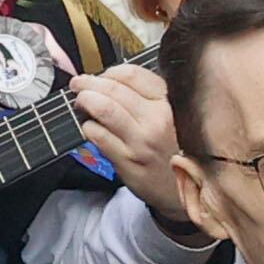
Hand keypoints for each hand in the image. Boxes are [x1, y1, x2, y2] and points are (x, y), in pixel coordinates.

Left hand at [71, 58, 196, 217]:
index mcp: (170, 102)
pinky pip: (98, 135)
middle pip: (114, 89)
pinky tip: (91, 127)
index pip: (132, 74)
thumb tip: (112, 80)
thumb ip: (150, 96)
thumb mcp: (175, 116)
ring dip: (85, 101)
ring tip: (81, 102)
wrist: (184, 191)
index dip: (109, 72)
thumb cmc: (175, 150)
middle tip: (79, 84)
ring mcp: (141, 141)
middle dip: (89, 83)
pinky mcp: (127, 161)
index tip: (102, 77)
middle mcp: (157, 119)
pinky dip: (88, 127)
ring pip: (103, 109)